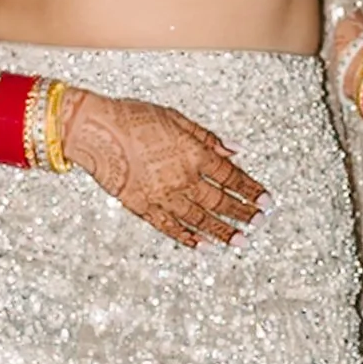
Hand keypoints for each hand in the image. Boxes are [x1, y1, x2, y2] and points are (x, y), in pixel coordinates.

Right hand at [61, 90, 265, 247]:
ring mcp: (163, 196)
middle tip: (259, 222)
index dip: (251, 189)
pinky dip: (187, 238)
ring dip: (222, 231)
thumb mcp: (176, 118)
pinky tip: (201, 246)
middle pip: (221, 201)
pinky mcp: (143, 207)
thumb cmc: (134, 117)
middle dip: (243, 213)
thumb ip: (207, 138)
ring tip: (239, 241)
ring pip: (200, 219)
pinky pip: (170, 227)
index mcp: (194, 154)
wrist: (95, 130)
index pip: (232, 177)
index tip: (266, 200)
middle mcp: (183, 179)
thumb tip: (234, 150)